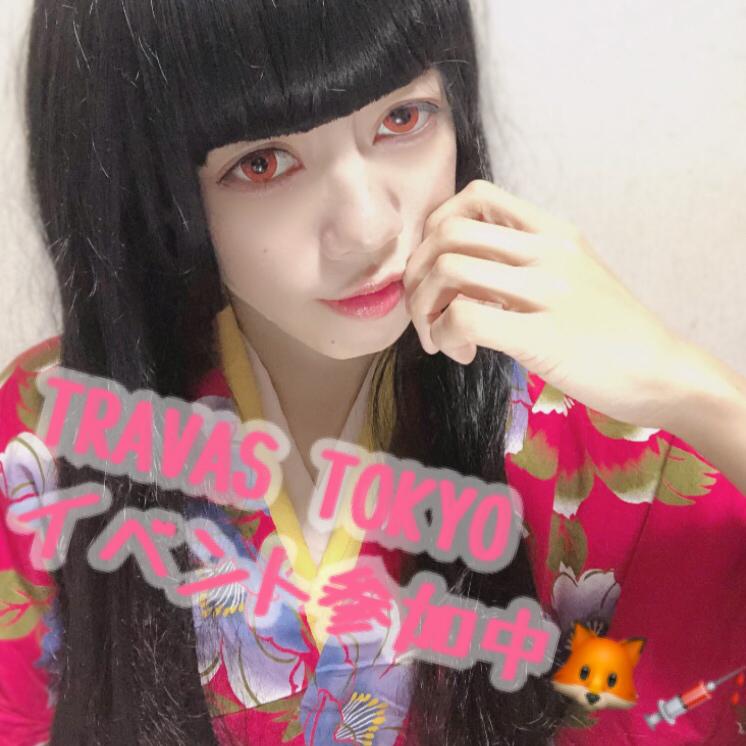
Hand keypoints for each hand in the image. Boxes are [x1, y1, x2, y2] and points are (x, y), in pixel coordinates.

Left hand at [403, 179, 692, 428]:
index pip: (476, 194)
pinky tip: (461, 353)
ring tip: (441, 338)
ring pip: (447, 269)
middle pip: (446, 231)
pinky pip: (462, 317)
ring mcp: (545, 291)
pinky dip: (444, 336)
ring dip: (425, 308)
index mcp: (553, 232)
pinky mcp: (539, 335)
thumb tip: (459, 272)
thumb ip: (521, 264)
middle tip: (426, 312)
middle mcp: (547, 251)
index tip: (436, 267)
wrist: (660, 373)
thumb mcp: (572, 277)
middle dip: (416, 274)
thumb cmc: (610, 332)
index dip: (436, 228)